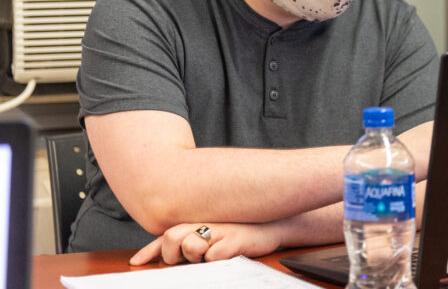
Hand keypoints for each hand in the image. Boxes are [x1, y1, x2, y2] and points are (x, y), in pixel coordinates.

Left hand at [130, 222, 281, 265]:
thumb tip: (158, 257)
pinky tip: (228, 252)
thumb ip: (187, 242)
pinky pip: (213, 257)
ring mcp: (219, 231)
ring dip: (197, 257)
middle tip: (191, 258)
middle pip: (171, 239)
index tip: (136, 263)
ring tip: (213, 253)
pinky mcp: (234, 240)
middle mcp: (204, 223)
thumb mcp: (211, 235)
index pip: (165, 236)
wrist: (273, 226)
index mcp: (196, 222)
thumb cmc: (240, 233)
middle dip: (175, 255)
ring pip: (190, 248)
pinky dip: (216, 260)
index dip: (149, 251)